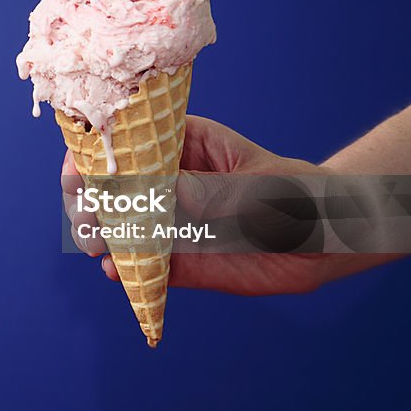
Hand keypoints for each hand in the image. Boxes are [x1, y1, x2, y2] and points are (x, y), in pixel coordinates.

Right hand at [63, 115, 333, 295]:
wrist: (331, 241)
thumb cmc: (300, 195)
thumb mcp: (259, 189)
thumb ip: (214, 193)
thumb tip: (165, 194)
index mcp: (185, 145)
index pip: (128, 138)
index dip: (96, 152)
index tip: (80, 172)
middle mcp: (171, 181)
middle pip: (113, 184)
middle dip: (91, 198)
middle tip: (87, 217)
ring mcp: (174, 221)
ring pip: (121, 225)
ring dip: (101, 234)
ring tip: (97, 246)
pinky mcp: (182, 260)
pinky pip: (145, 265)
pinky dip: (126, 269)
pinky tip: (117, 272)